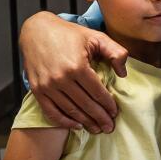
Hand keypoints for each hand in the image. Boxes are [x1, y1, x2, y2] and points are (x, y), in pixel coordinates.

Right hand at [19, 13, 126, 132]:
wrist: (36, 30)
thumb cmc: (68, 34)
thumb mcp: (95, 36)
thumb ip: (115, 51)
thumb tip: (123, 73)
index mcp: (77, 65)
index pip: (97, 92)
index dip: (108, 105)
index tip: (115, 113)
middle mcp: (61, 78)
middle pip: (86, 105)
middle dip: (100, 118)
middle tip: (109, 127)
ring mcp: (47, 85)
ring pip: (70, 111)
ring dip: (85, 122)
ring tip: (96, 129)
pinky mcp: (37, 90)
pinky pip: (51, 111)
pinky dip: (64, 122)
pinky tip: (76, 125)